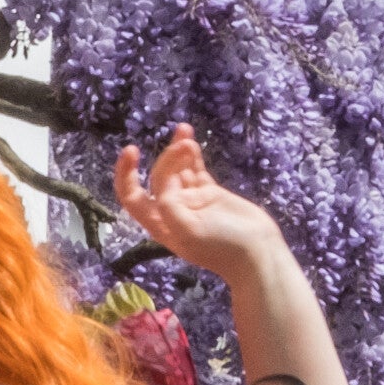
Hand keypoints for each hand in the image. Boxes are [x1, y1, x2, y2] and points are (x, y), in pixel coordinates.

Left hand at [112, 127, 284, 281]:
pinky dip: (191, 154)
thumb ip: (170, 207)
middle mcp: (172, 211)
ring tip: (184, 131)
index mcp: (160, 223)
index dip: (126, 174)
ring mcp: (191, 200)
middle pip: (159, 178)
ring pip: (177, 169)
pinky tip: (189, 137)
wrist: (257, 253)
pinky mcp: (209, 193)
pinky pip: (195, 169)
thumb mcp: (189, 231)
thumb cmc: (221, 247)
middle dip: (167, 159)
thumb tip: (164, 184)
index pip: (132, 196)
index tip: (132, 150)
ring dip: (177, 150)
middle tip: (184, 145)